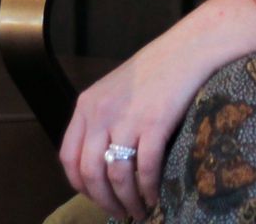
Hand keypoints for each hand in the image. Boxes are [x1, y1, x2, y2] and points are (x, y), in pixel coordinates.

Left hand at [60, 35, 210, 220]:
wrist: (188, 48)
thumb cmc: (155, 68)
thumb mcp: (115, 90)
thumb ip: (102, 119)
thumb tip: (102, 160)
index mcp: (86, 106)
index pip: (68, 156)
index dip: (80, 184)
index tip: (96, 196)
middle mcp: (100, 114)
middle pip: (90, 172)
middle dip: (103, 200)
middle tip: (119, 212)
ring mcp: (127, 119)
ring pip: (116, 175)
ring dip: (127, 200)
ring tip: (138, 211)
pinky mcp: (154, 123)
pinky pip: (146, 167)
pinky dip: (149, 188)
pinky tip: (155, 196)